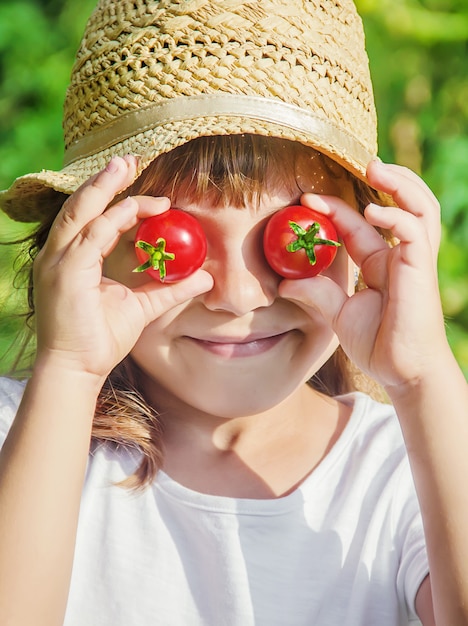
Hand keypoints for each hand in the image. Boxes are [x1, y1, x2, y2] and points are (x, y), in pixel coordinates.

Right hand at [33, 156, 212, 381]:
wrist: (78, 369)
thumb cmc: (102, 339)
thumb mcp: (140, 307)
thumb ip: (169, 289)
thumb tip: (204, 277)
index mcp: (71, 258)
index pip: (90, 217)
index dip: (112, 196)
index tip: (137, 180)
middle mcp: (59, 255)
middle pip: (81, 205)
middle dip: (105, 180)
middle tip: (130, 159)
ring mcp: (58, 262)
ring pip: (82, 212)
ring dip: (106, 187)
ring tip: (127, 165)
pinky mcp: (64, 272)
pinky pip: (91, 237)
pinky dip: (113, 220)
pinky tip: (135, 208)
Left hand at [280, 160, 447, 388]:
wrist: (404, 371)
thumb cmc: (379, 344)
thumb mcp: (339, 315)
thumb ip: (316, 295)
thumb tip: (283, 285)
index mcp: (381, 262)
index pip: (359, 224)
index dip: (336, 207)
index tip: (306, 197)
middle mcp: (399, 255)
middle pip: (402, 203)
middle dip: (386, 180)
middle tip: (361, 163)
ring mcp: (414, 259)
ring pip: (419, 207)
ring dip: (400, 184)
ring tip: (375, 167)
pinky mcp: (421, 268)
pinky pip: (414, 231)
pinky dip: (396, 215)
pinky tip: (372, 211)